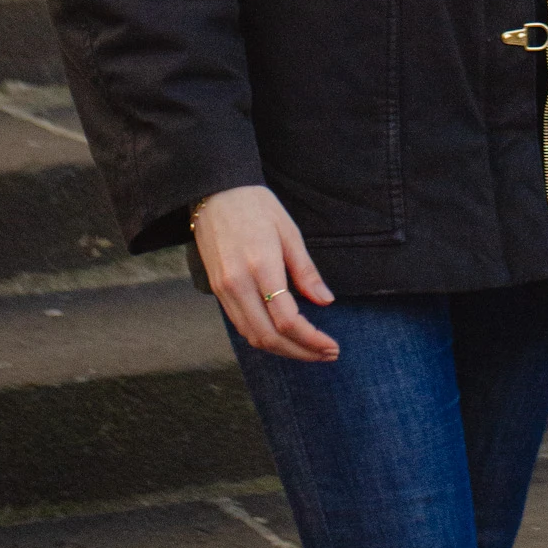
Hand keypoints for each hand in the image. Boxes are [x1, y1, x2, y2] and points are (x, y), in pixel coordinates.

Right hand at [191, 185, 338, 361]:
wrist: (215, 193)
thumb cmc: (256, 206)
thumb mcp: (289, 231)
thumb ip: (306, 270)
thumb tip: (326, 302)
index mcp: (261, 266)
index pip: (286, 319)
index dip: (311, 339)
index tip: (332, 346)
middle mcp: (238, 284)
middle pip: (269, 337)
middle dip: (300, 352)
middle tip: (327, 354)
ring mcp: (224, 290)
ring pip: (253, 337)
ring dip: (283, 350)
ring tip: (310, 350)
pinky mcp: (218, 291)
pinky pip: (242, 325)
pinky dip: (264, 338)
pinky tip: (284, 337)